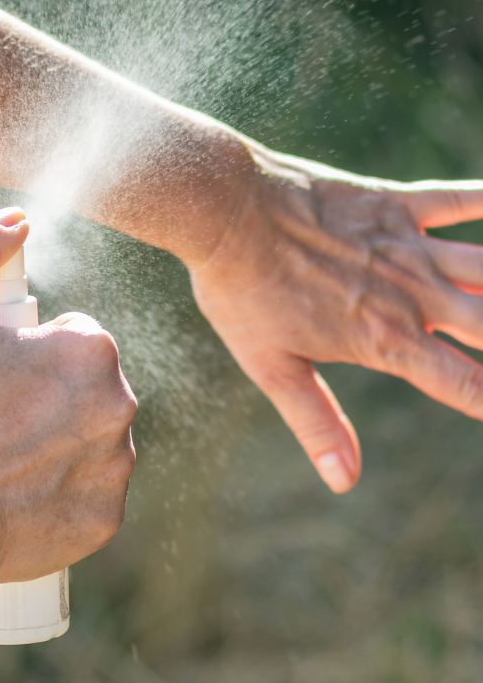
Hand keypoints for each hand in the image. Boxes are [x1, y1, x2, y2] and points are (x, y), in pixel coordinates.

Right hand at [0, 208, 136, 593]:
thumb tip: (15, 219)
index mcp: (89, 348)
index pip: (72, 336)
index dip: (27, 353)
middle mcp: (119, 405)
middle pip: (86, 388)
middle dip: (46, 396)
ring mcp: (115, 468)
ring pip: (92, 440)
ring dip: (59, 443)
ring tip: (0, 459)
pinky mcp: (105, 519)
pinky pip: (90, 494)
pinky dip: (61, 494)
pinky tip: (17, 495)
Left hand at [190, 146, 482, 492]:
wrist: (225, 210)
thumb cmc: (240, 291)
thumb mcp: (271, 367)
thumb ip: (316, 423)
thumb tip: (344, 482)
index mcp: (388, 341)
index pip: (468, 385)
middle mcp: (415, 296)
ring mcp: (409, 247)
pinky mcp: (395, 203)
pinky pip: (458, 200)